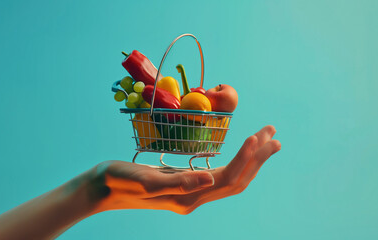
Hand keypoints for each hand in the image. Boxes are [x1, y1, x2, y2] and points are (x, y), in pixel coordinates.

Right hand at [90, 125, 280, 214]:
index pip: (228, 178)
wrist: (103, 188)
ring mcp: (192, 191)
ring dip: (250, 159)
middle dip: (257, 158)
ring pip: (231, 176)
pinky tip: (240, 151)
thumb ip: (178, 182)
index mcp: (189, 197)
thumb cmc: (120, 181)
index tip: (257, 136)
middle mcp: (195, 197)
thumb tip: (209, 178)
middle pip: (237, 179)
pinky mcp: (186, 184)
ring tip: (265, 139)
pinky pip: (220, 174)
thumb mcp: (146, 180)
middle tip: (274, 135)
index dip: (245, 159)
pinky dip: (235, 160)